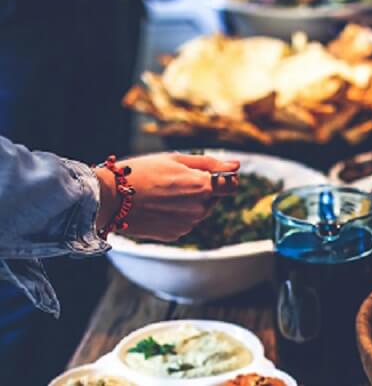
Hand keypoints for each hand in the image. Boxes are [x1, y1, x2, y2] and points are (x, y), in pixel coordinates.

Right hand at [95, 152, 238, 241]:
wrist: (110, 198)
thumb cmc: (142, 172)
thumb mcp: (176, 159)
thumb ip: (210, 164)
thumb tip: (237, 166)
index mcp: (202, 187)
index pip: (232, 185)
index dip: (225, 178)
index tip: (213, 173)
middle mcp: (199, 209)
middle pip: (214, 197)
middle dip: (203, 189)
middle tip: (175, 180)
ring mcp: (187, 225)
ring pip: (200, 210)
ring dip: (190, 202)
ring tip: (164, 192)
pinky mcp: (175, 235)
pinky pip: (185, 222)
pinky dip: (178, 214)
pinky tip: (159, 206)